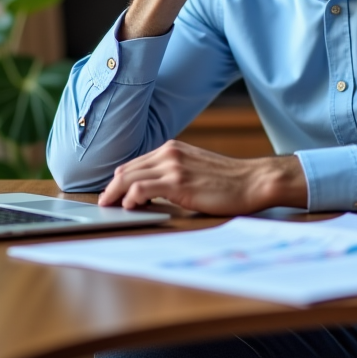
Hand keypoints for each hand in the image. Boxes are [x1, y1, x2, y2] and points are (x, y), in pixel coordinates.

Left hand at [97, 140, 306, 215]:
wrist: (252, 181)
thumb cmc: (228, 181)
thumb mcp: (195, 168)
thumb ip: (173, 174)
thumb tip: (149, 192)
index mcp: (172, 149)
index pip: (134, 164)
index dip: (118, 181)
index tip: (111, 194)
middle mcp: (169, 153)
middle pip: (126, 170)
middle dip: (111, 188)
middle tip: (104, 204)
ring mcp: (172, 167)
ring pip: (128, 178)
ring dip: (115, 194)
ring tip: (111, 208)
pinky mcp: (177, 183)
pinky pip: (141, 189)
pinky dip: (130, 198)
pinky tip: (130, 207)